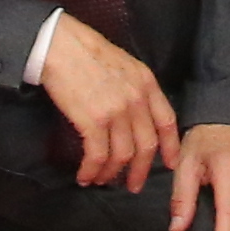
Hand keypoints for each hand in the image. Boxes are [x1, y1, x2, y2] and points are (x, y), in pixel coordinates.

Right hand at [36, 16, 177, 186]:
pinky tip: (85, 176)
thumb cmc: (85, 51)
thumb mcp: (123, 63)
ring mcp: (116, 111)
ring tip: (101, 180)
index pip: (167, 121)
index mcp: (146, 83)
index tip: (169, 164)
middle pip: (146, 146)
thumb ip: (135, 88)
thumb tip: (134, 115)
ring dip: (111, 174)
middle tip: (133, 185)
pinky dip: (92, 171)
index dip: (170, 146)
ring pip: (122, 156)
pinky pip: (98, 156)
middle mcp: (136, 99)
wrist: (59, 45)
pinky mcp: (93, 121)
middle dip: (139, 171)